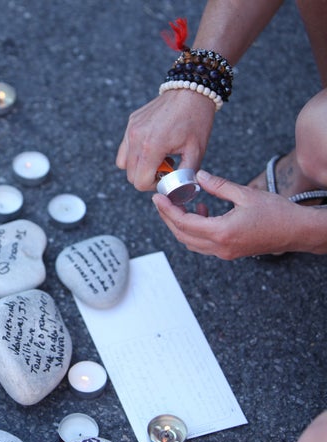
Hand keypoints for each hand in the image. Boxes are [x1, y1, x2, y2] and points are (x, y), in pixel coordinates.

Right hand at [116, 89, 215, 190]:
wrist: (191, 90)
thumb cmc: (196, 119)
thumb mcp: (197, 151)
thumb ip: (186, 174)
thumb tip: (179, 190)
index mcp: (151, 147)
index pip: (140, 182)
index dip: (153, 186)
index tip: (167, 177)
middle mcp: (135, 139)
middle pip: (130, 175)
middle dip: (146, 177)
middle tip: (164, 167)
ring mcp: (130, 130)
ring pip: (123, 163)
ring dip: (138, 166)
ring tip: (156, 158)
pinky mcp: (131, 123)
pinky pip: (125, 147)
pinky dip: (136, 152)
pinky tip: (153, 146)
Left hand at [152, 170, 312, 258]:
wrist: (297, 231)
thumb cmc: (277, 213)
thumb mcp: (246, 194)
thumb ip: (218, 186)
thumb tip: (199, 175)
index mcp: (222, 232)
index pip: (183, 222)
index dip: (167, 210)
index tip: (157, 198)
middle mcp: (219, 246)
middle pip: (181, 234)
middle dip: (168, 217)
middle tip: (161, 200)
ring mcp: (223, 252)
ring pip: (190, 241)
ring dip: (180, 224)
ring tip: (180, 204)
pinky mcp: (228, 252)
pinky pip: (202, 244)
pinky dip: (194, 230)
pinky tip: (201, 211)